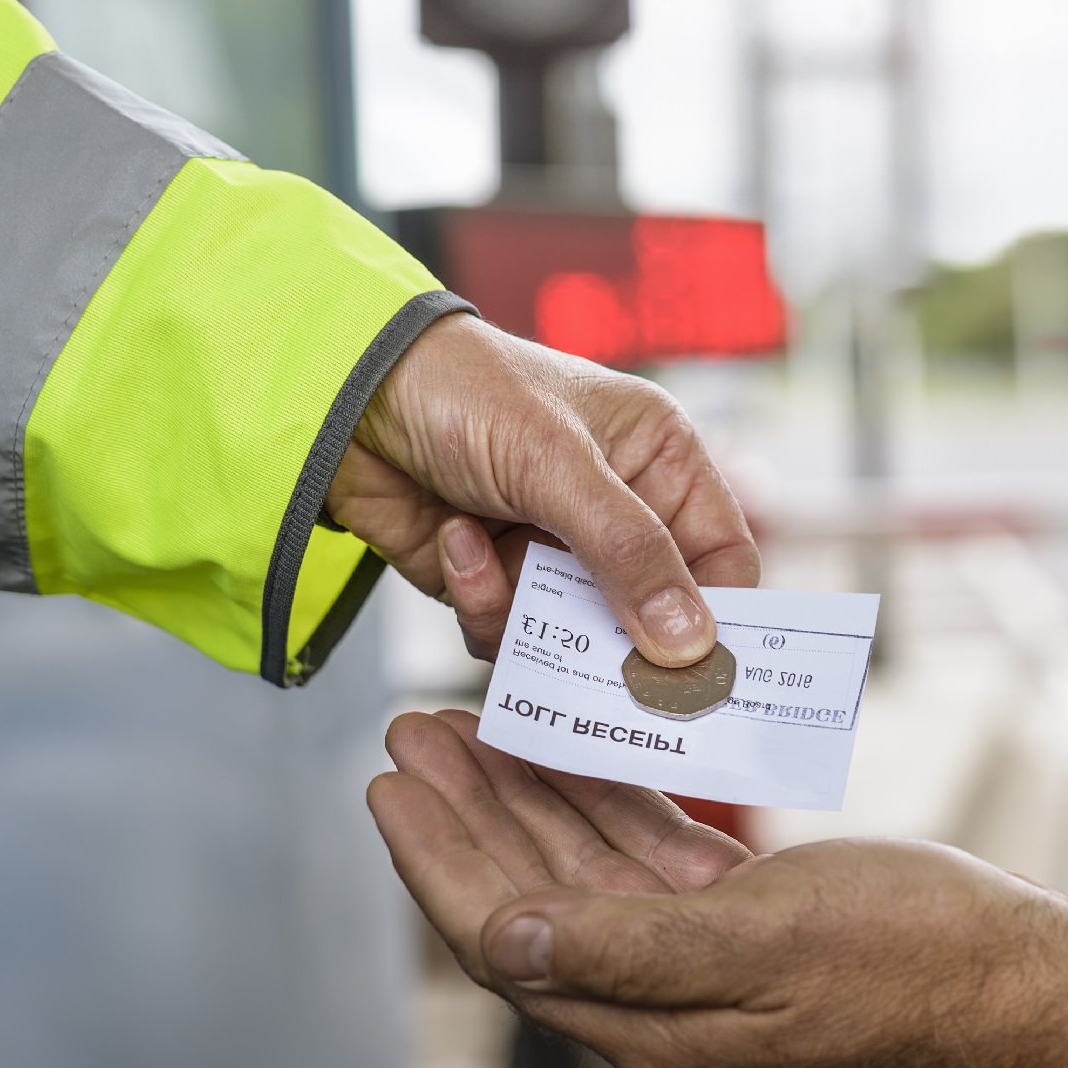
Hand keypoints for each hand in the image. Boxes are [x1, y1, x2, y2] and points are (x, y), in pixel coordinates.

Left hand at [325, 315, 759, 665]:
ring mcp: (554, 548)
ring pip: (576, 636)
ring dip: (529, 615)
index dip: (716, 616)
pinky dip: (480, 600)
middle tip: (591, 666)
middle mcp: (616, 508)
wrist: (347, 395)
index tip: (696, 674)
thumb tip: (691, 644)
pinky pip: (509, 631)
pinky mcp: (495, 578)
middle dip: (614, 638)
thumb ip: (629, 552)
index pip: (720, 558)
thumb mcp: (559, 465)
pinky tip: (454, 542)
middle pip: (651, 612)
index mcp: (658, 461)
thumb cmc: (467, 393)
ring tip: (490, 560)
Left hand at [369, 709, 1067, 1067]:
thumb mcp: (766, 944)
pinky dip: (606, 803)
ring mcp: (702, 966)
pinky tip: (577, 748)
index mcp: (653, 1025)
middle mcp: (660, 1003)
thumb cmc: (911, 959)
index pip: (506, 937)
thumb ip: (630, 948)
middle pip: (529, 898)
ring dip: (524, 799)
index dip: (439, 860)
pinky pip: (648, 858)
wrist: (1020, 980)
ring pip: (582, 872)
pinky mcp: (744, 927)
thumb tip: (506, 939)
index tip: (389, 785)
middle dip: (465, 814)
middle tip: (411, 730)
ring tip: (468, 725)